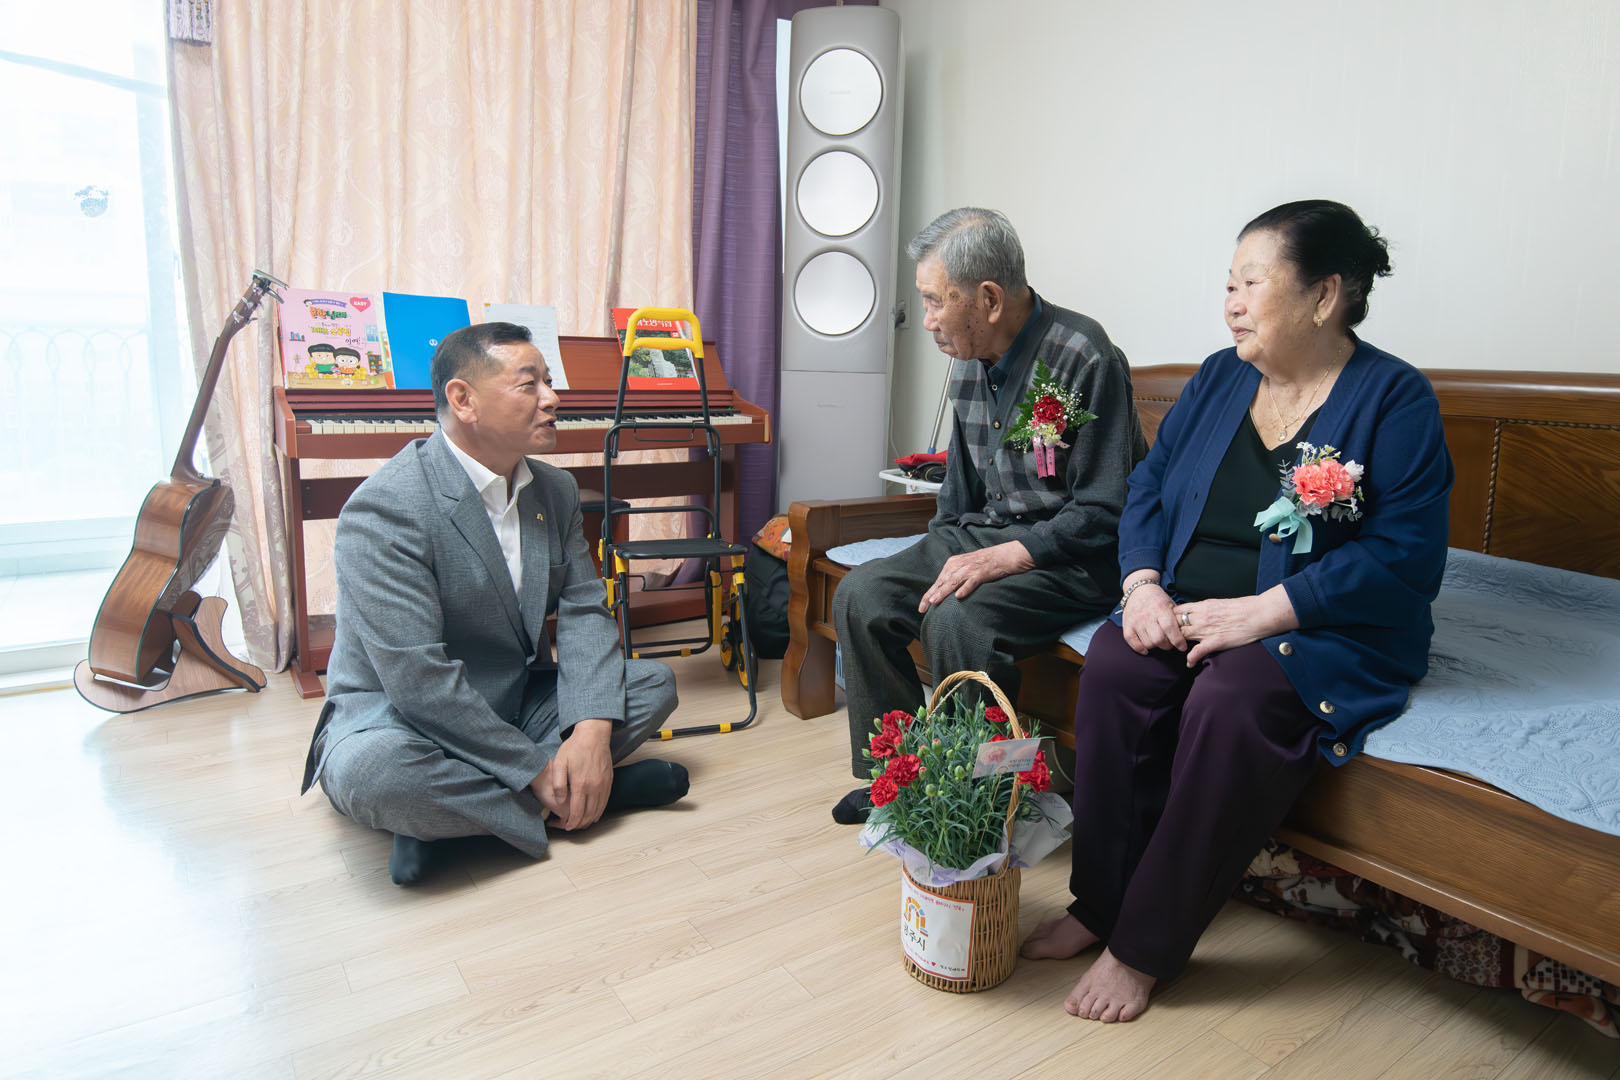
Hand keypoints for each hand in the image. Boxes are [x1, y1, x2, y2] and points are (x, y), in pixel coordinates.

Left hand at [529, 718, 613, 829]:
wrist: (593, 735)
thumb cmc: (574, 747)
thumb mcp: (559, 763)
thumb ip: (558, 784)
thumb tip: (559, 802)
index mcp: (581, 784)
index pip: (577, 812)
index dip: (571, 823)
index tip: (566, 827)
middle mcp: (595, 787)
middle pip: (589, 815)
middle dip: (580, 824)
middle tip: (571, 827)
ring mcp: (604, 785)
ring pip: (598, 810)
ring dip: (589, 820)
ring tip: (580, 823)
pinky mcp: (609, 781)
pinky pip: (605, 802)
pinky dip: (599, 811)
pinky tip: (593, 814)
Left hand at [919, 541, 1034, 611]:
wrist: (1008, 554)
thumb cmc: (988, 563)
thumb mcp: (968, 567)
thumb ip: (957, 577)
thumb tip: (945, 592)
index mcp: (954, 563)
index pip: (938, 581)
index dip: (929, 594)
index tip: (921, 607)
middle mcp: (960, 565)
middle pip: (942, 582)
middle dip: (931, 595)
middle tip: (922, 608)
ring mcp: (971, 568)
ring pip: (954, 581)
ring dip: (943, 592)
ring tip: (935, 602)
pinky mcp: (983, 572)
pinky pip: (973, 581)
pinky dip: (966, 588)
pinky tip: (959, 596)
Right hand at [1120, 581, 1186, 654]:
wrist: (1139, 590)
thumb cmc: (1158, 599)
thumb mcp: (1171, 604)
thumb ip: (1178, 618)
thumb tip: (1187, 633)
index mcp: (1161, 609)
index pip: (1170, 628)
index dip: (1177, 640)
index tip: (1182, 647)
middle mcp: (1147, 615)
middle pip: (1158, 639)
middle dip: (1167, 645)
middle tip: (1169, 643)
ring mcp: (1136, 621)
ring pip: (1147, 643)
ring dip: (1155, 646)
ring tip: (1158, 641)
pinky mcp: (1127, 625)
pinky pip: (1132, 642)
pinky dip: (1140, 648)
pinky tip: (1146, 648)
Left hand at [1174, 588, 1297, 665]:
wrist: (1258, 614)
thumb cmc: (1244, 607)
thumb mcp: (1220, 602)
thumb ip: (1207, 608)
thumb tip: (1199, 611)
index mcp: (1203, 606)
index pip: (1178, 610)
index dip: (1172, 617)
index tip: (1171, 622)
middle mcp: (1201, 617)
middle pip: (1176, 624)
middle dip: (1171, 630)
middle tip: (1170, 637)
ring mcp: (1206, 630)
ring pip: (1182, 636)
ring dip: (1178, 643)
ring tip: (1177, 649)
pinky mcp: (1215, 642)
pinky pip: (1197, 652)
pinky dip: (1191, 659)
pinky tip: (1190, 663)